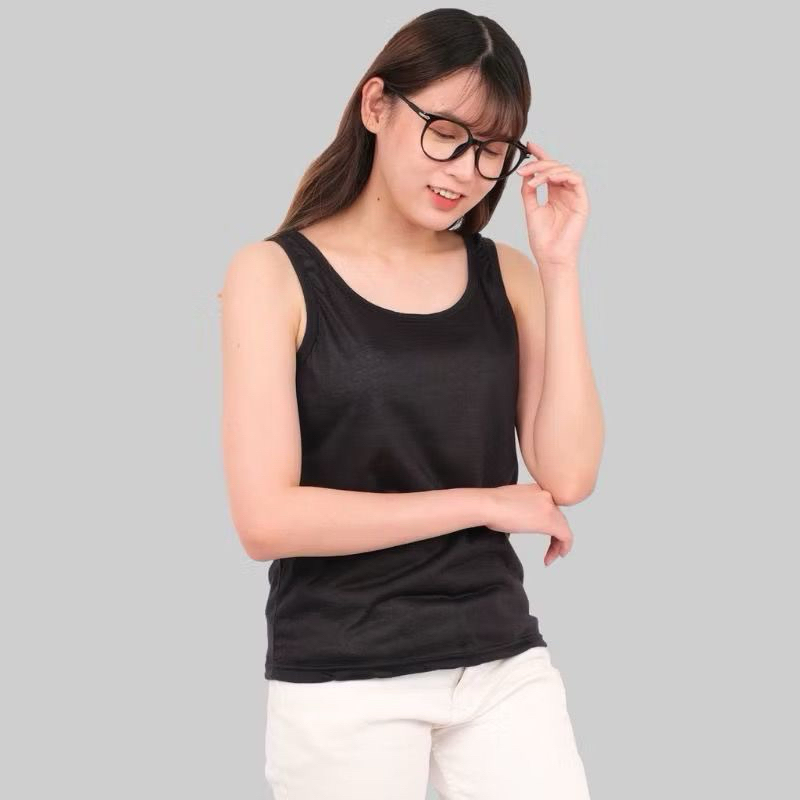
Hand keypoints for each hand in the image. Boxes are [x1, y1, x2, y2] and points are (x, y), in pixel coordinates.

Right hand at [484, 483, 573, 565]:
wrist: (488, 505)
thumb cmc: (490, 505)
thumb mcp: (511, 500)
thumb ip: (522, 506)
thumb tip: (521, 518)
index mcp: (537, 489)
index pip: (550, 508)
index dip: (549, 523)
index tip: (545, 534)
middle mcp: (546, 495)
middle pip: (558, 518)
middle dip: (555, 535)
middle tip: (550, 549)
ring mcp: (549, 507)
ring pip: (563, 527)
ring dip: (558, 544)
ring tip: (552, 556)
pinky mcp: (550, 521)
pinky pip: (566, 536)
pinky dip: (564, 547)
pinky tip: (558, 556)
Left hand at [516, 141, 589, 270]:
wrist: (550, 256)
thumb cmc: (542, 239)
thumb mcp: (531, 209)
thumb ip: (529, 191)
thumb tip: (526, 173)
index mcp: (554, 194)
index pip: (548, 170)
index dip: (541, 156)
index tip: (529, 146)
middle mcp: (565, 193)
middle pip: (556, 167)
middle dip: (539, 164)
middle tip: (525, 169)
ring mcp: (574, 197)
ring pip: (566, 170)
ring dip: (548, 170)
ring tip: (533, 179)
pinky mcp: (582, 202)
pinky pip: (576, 179)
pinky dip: (561, 175)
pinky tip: (546, 180)